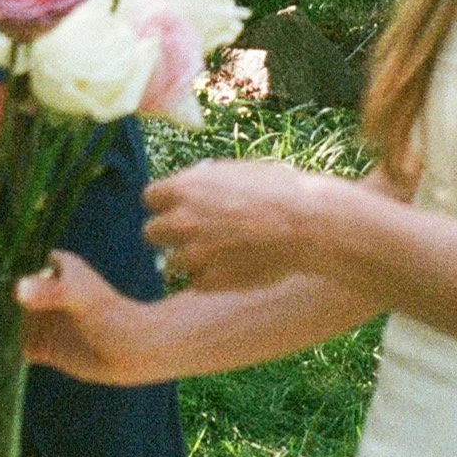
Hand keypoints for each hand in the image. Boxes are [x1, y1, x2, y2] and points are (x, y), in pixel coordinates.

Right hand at [16, 251, 160, 382]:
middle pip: (3, 292)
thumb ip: (51, 292)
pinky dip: (0, 348)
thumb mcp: (80, 298)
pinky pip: (13, 345)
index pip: (13, 262)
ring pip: (6, 320)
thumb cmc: (112, 315)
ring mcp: (40, 319)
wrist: (133, 351)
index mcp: (50, 268)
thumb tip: (19, 288)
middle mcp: (41, 292)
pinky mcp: (41, 345)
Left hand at [142, 157, 330, 292]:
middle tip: (192, 236)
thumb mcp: (234, 173)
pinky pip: (196, 283)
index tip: (177, 209)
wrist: (306, 225)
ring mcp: (193, 254)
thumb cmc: (278, 192)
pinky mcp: (208, 282)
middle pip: (151, 232)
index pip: (150, 198)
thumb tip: (189, 192)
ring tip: (219, 254)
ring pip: (171, 263)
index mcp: (184, 189)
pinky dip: (209, 279)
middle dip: (168, 234)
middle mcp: (181, 221)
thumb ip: (203, 185)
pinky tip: (233, 268)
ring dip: (189, 260)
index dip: (165, 205)